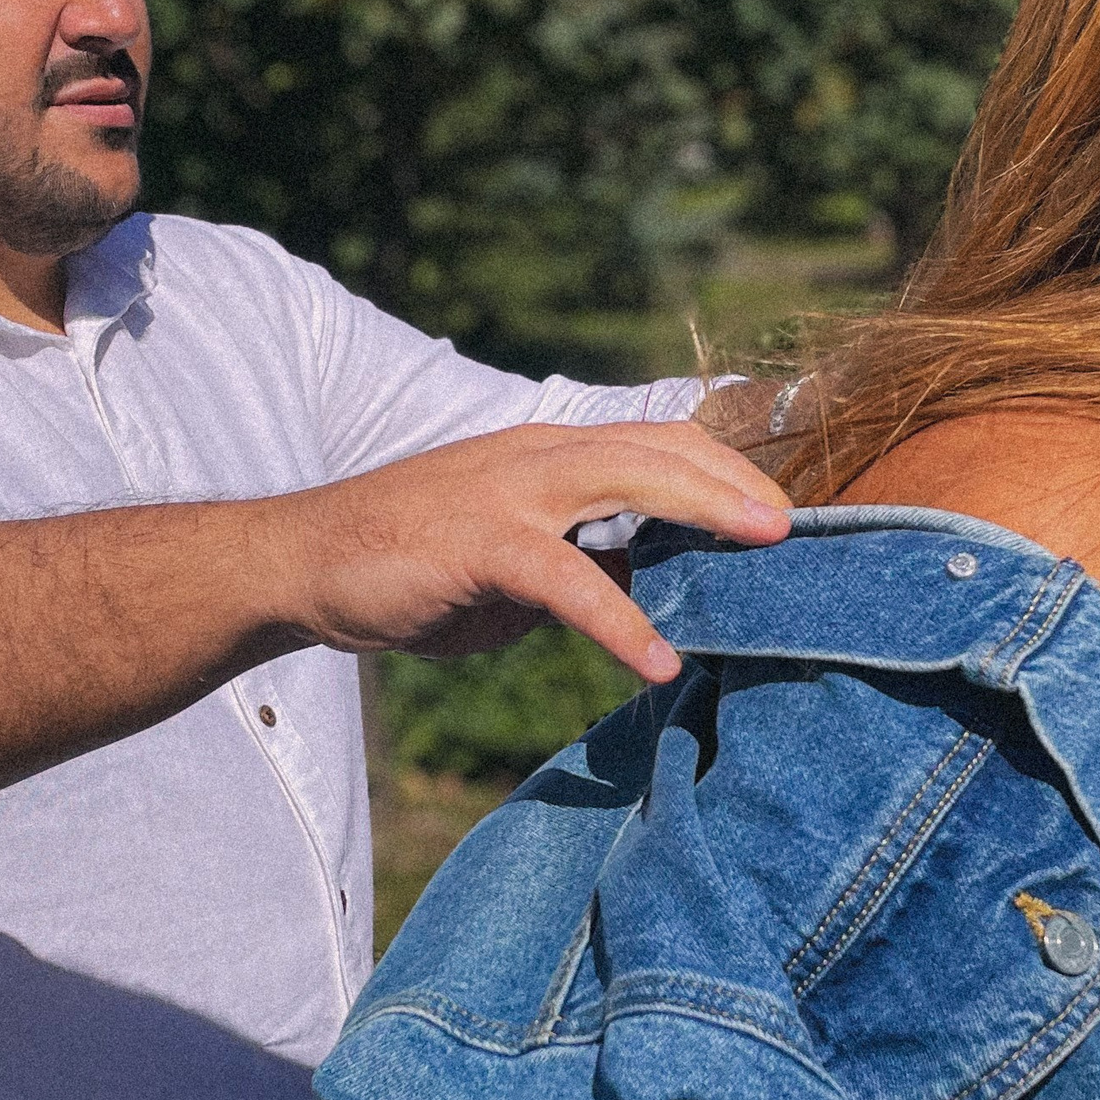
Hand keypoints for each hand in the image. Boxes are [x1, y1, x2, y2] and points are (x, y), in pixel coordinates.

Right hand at [262, 420, 789, 682]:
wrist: (302, 560)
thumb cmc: (408, 563)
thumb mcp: (510, 560)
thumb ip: (577, 563)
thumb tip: (642, 592)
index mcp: (548, 453)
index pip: (656, 440)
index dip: (723, 467)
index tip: (778, 508)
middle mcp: (537, 457)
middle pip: (661, 449)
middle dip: (737, 484)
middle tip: (798, 526)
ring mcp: (508, 493)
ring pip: (628, 483)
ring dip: (706, 514)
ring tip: (766, 552)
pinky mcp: (479, 543)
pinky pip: (566, 579)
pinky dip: (618, 619)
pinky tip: (656, 659)